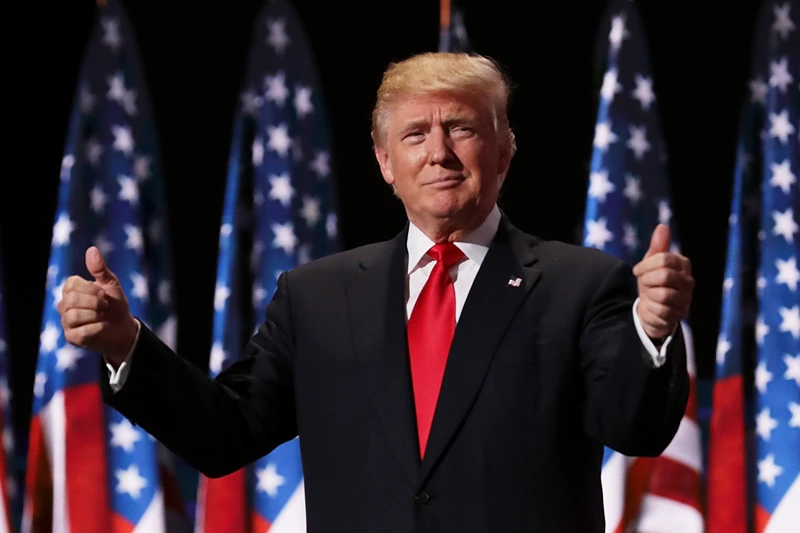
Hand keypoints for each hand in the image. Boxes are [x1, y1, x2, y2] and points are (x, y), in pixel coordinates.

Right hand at [57, 246, 138, 365]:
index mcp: (71, 289)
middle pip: (71, 300)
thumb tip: (91, 249)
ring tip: (103, 316)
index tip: (104, 293)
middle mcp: (64, 305)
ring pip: (73, 316)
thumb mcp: (111, 284)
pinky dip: (96, 328)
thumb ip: (100, 269)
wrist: (124, 328)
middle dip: (94, 302)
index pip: (71, 284)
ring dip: (95, 315)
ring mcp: (66, 322)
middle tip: (105, 305)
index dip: (91, 289)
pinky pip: (80, 332)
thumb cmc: (115, 304)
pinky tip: (102, 326)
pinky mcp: (72, 337)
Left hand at [632, 224, 693, 338]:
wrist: (652, 309)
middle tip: (644, 283)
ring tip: (649, 294)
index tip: (637, 270)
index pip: (664, 259)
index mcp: (683, 264)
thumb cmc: (652, 282)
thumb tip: (662, 226)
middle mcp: (689, 281)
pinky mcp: (679, 315)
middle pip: (664, 275)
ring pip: (663, 294)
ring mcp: (686, 299)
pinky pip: (662, 310)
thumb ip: (657, 246)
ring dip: (649, 294)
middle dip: (647, 280)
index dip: (645, 265)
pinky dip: (651, 307)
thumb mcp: (651, 263)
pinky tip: (651, 306)